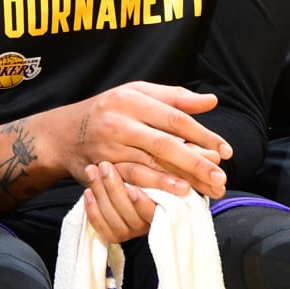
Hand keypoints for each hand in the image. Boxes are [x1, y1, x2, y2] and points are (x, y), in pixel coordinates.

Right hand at [59, 82, 228, 197]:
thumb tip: (211, 101)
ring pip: (150, 165)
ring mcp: (110, 148)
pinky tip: (176, 195)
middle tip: (221, 176)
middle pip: (165, 144)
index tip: (225, 151)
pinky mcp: (104, 169)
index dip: (202, 135)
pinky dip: (156, 188)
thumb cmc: (108, 109)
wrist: (63, 133)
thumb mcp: (137, 93)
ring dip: (180, 179)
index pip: (174, 118)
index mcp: (132, 100)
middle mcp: (120, 123)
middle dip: (196, 162)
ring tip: (205, 189)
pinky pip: (133, 180)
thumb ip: (175, 97)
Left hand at [82, 161, 156, 243]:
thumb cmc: (132, 170)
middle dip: (114, 189)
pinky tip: (88, 192)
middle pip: (131, 215)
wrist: (110, 175)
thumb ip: (143, 173)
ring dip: (101, 194)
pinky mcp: (113, 235)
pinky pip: (101, 227)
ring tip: (92, 172)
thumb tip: (157, 175)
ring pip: (115, 221)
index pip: (153, 212)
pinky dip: (92, 209)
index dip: (142, 204)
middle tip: (104, 166)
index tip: (132, 189)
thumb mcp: (140, 166)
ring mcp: (130, 232)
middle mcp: (147, 224)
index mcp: (161, 209)